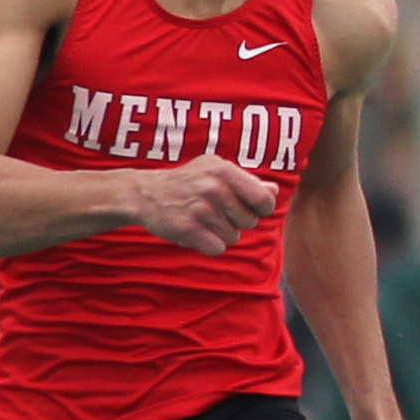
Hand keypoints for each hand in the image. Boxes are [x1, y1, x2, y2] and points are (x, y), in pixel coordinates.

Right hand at [131, 154, 278, 255]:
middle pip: (250, 222)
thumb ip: (247, 182)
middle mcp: (213, 188)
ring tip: (202, 220)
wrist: (145, 193)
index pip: (264, 199)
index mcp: (223, 170)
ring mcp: (199, 208)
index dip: (263, 209)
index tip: (252, 209)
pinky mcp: (187, 228)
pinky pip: (217, 249)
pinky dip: (209, 245)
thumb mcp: (215, 172)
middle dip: (237, 222)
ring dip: (221, 234)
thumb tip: (274, 191)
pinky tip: (195, 232)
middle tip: (215, 212)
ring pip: (234, 237)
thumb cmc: (188, 182)